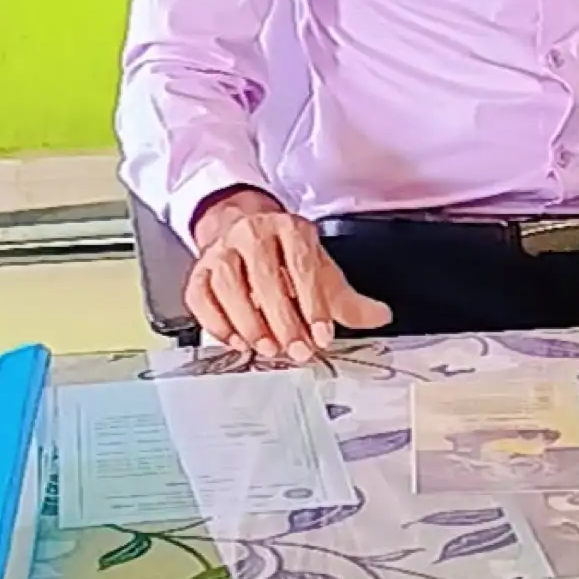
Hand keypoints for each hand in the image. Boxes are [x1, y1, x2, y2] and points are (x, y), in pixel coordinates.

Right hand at [188, 189, 391, 362]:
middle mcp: (252, 233)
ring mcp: (221, 250)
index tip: (321, 335)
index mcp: (289, 228)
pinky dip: (216, 322)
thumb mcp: (319, 270)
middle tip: (296, 349)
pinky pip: (200, 296)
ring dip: (248, 321)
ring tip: (267, 347)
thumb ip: (346, 299)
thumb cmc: (284, 256)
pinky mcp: (198, 270)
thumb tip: (380, 317)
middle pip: (264, 275)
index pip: (302, 264)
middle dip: (282, 318)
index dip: (313, 302)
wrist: (243, 230)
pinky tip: (236, 340)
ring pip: (228, 283)